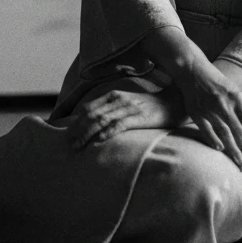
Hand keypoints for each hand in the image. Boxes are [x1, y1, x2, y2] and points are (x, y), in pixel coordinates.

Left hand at [68, 83, 187, 149]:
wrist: (174, 102)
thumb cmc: (149, 107)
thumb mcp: (127, 105)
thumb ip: (112, 111)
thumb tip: (94, 125)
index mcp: (114, 96)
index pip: (88, 108)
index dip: (75, 122)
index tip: (67, 136)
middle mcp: (119, 99)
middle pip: (91, 115)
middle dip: (78, 130)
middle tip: (69, 144)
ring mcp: (129, 108)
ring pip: (102, 120)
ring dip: (87, 134)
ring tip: (78, 146)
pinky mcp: (140, 117)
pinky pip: (120, 125)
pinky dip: (108, 132)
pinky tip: (99, 141)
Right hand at [172, 56, 241, 169]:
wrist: (193, 71)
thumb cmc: (217, 83)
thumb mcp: (235, 92)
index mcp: (238, 99)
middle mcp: (225, 104)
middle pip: (239, 132)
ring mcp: (210, 109)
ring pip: (225, 134)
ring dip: (234, 150)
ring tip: (240, 163)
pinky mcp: (197, 113)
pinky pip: (207, 130)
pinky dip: (213, 140)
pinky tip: (220, 150)